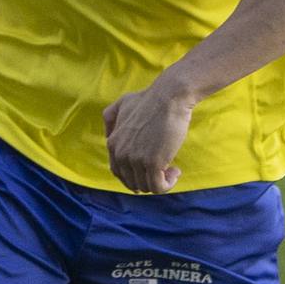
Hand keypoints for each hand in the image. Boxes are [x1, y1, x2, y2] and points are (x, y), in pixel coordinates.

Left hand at [101, 77, 197, 193]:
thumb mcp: (121, 105)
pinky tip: (176, 172)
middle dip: (148, 179)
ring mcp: (136, 160)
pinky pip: (157, 187)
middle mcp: (121, 154)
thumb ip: (111, 119)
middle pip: (132, 182)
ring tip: (172, 169)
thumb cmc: (150, 99)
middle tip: (164, 170)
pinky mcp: (153, 163)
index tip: (150, 170)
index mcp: (112, 143)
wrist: (169, 96)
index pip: (119, 172)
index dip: (134, 175)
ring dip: (160, 182)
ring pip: (145, 186)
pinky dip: (167, 185)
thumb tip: (108, 136)